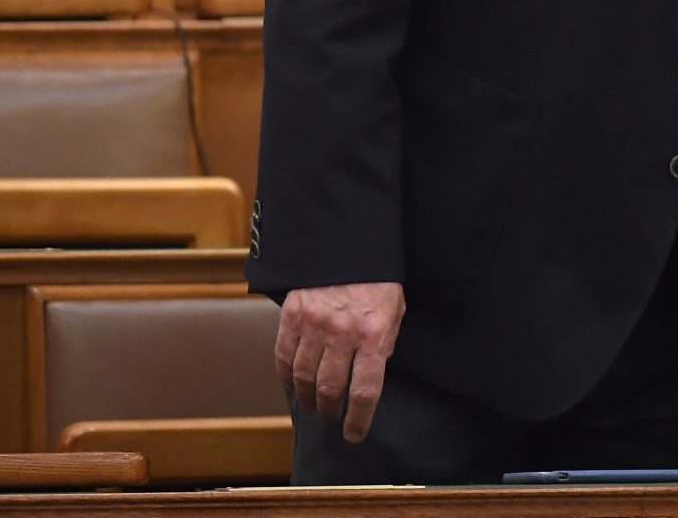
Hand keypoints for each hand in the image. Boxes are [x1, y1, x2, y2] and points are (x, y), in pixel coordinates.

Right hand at [275, 281, 403, 443]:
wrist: (348, 242)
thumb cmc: (377, 279)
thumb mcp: (394, 311)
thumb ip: (383, 344)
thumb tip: (368, 375)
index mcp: (374, 333)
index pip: (365, 390)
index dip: (358, 420)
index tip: (354, 434)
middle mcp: (342, 333)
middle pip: (330, 389)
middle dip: (330, 410)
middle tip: (331, 416)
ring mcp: (314, 324)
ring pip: (304, 377)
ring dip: (307, 398)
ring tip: (313, 404)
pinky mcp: (292, 315)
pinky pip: (283, 356)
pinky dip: (286, 377)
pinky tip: (292, 385)